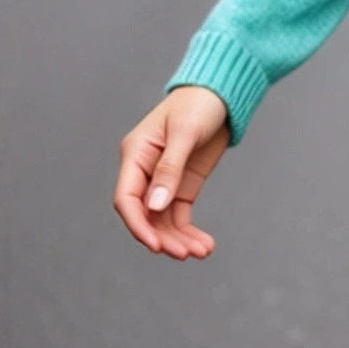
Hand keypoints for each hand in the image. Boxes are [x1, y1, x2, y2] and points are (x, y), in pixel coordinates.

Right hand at [114, 86, 230, 260]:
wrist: (221, 93)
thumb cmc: (198, 103)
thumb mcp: (185, 132)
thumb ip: (170, 169)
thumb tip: (155, 207)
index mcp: (135, 154)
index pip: (127, 198)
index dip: (138, 225)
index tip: (156, 245)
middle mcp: (144, 171)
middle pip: (146, 215)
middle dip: (164, 237)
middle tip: (185, 254)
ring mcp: (163, 181)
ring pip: (163, 221)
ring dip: (179, 239)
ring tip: (202, 251)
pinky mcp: (181, 185)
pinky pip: (179, 216)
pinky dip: (189, 231)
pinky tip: (204, 245)